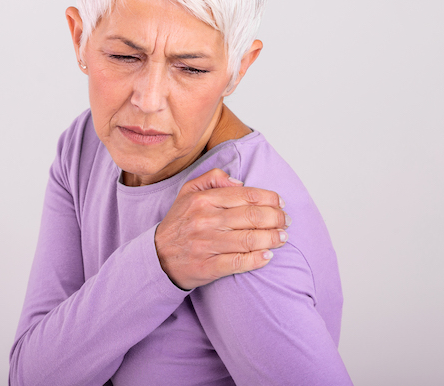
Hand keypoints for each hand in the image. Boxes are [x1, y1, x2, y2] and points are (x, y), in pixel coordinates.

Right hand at [154, 168, 289, 289]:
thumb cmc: (179, 223)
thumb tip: (240, 182)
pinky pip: (238, 263)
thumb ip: (213, 177)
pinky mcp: (207, 266)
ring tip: (282, 238)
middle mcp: (205, 220)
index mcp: (203, 200)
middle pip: (253, 217)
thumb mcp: (188, 192)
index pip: (247, 195)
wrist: (157, 256)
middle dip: (276, 219)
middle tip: (285, 222)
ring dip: (272, 239)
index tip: (281, 204)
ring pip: (249, 240)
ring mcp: (206, 244)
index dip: (270, 199)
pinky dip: (257, 260)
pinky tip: (268, 257)